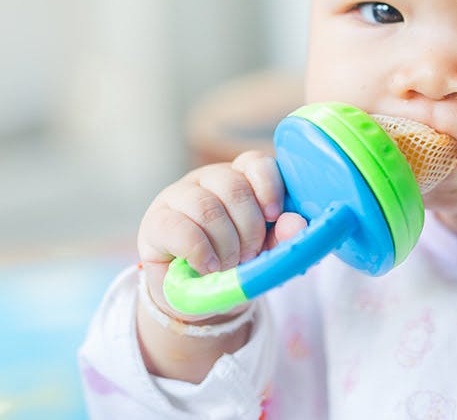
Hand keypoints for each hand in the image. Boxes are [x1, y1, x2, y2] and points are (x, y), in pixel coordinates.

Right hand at [137, 150, 307, 323]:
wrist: (195, 298)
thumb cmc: (235, 265)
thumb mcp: (265, 254)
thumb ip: (283, 237)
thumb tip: (296, 224)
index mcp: (240, 177)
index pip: (256, 162)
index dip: (268, 187)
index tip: (273, 217)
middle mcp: (209, 179)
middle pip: (234, 187)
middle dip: (249, 228)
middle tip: (250, 255)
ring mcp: (178, 196)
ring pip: (207, 208)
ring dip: (225, 244)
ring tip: (228, 266)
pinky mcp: (155, 221)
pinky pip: (180, 228)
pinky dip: (200, 252)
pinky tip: (207, 267)